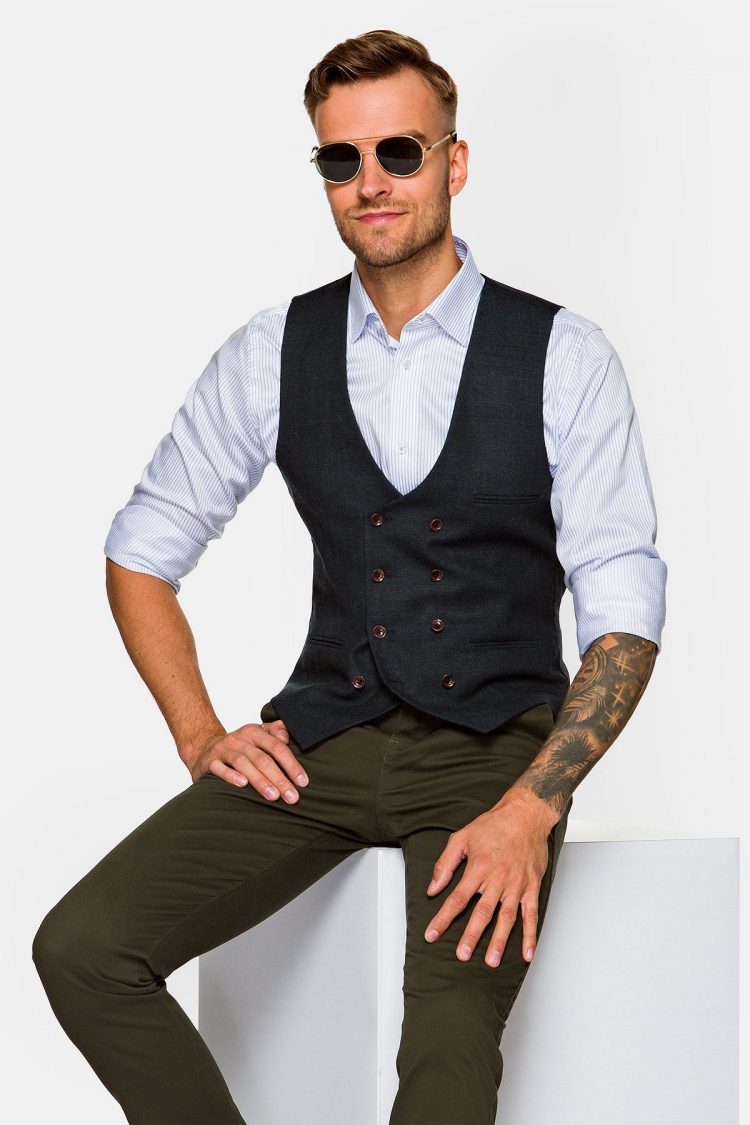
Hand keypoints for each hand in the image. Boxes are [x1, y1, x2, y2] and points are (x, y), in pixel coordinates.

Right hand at [188, 719, 308, 802]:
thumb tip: (288, 735)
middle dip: (279, 778)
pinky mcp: (209, 762)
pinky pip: (219, 768)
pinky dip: (231, 776)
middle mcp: (239, 739)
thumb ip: (275, 732)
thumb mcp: (257, 734)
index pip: (277, 747)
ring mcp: (223, 750)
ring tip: (273, 796)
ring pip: (243, 764)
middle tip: (292, 797)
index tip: (303, 782)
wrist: (204, 748)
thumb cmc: (239, 746)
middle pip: (262, 758)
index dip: (291, 764)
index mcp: (254, 732)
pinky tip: (242, 785)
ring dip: (259, 780)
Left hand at [423, 789, 557, 966]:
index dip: (443, 918)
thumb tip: (433, 888)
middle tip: (462, 955)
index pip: (457, 898)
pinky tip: (527, 953)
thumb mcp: (461, 838)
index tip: (432, 934)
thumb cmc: (493, 826)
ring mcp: (517, 884)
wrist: (525, 815)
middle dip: (471, 936)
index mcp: (478, 867)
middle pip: (482, 912)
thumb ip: (445, 864)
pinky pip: (531, 914)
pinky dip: (530, 935)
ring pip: (507, 917)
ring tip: (492, 961)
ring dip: (500, 941)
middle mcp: (498, 878)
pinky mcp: (532, 886)